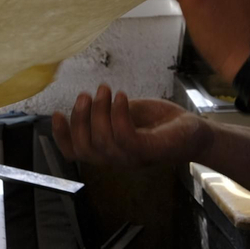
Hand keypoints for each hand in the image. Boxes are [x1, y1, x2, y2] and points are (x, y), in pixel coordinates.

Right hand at [51, 86, 212, 167]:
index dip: (61, 136)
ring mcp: (133, 157)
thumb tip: (86, 101)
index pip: (76, 153)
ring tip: (105, 89)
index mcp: (107, 151)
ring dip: (99, 112)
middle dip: (79, 119)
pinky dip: (119, 114)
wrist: (193, 131)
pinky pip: (125, 137)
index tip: (56, 113)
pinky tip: (122, 96)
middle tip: (85, 94)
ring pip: (103, 141)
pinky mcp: (149, 150)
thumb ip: (106, 112)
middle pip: (85, 148)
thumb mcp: (127, 114)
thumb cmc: (159, 123)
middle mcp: (117, 159)